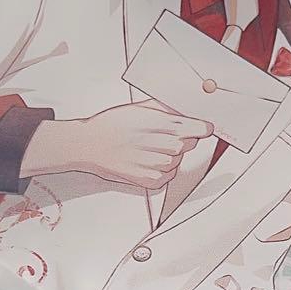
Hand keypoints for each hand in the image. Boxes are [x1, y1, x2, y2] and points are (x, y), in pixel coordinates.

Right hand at [21, 103, 212, 189]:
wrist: (89, 145)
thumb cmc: (112, 124)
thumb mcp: (141, 107)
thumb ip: (168, 108)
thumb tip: (187, 108)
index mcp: (165, 125)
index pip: (201, 129)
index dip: (200, 127)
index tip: (200, 126)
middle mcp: (165, 146)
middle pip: (190, 144)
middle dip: (180, 138)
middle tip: (160, 135)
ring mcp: (159, 166)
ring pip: (178, 160)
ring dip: (169, 154)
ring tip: (147, 147)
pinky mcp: (151, 181)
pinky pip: (168, 175)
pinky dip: (160, 169)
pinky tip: (144, 160)